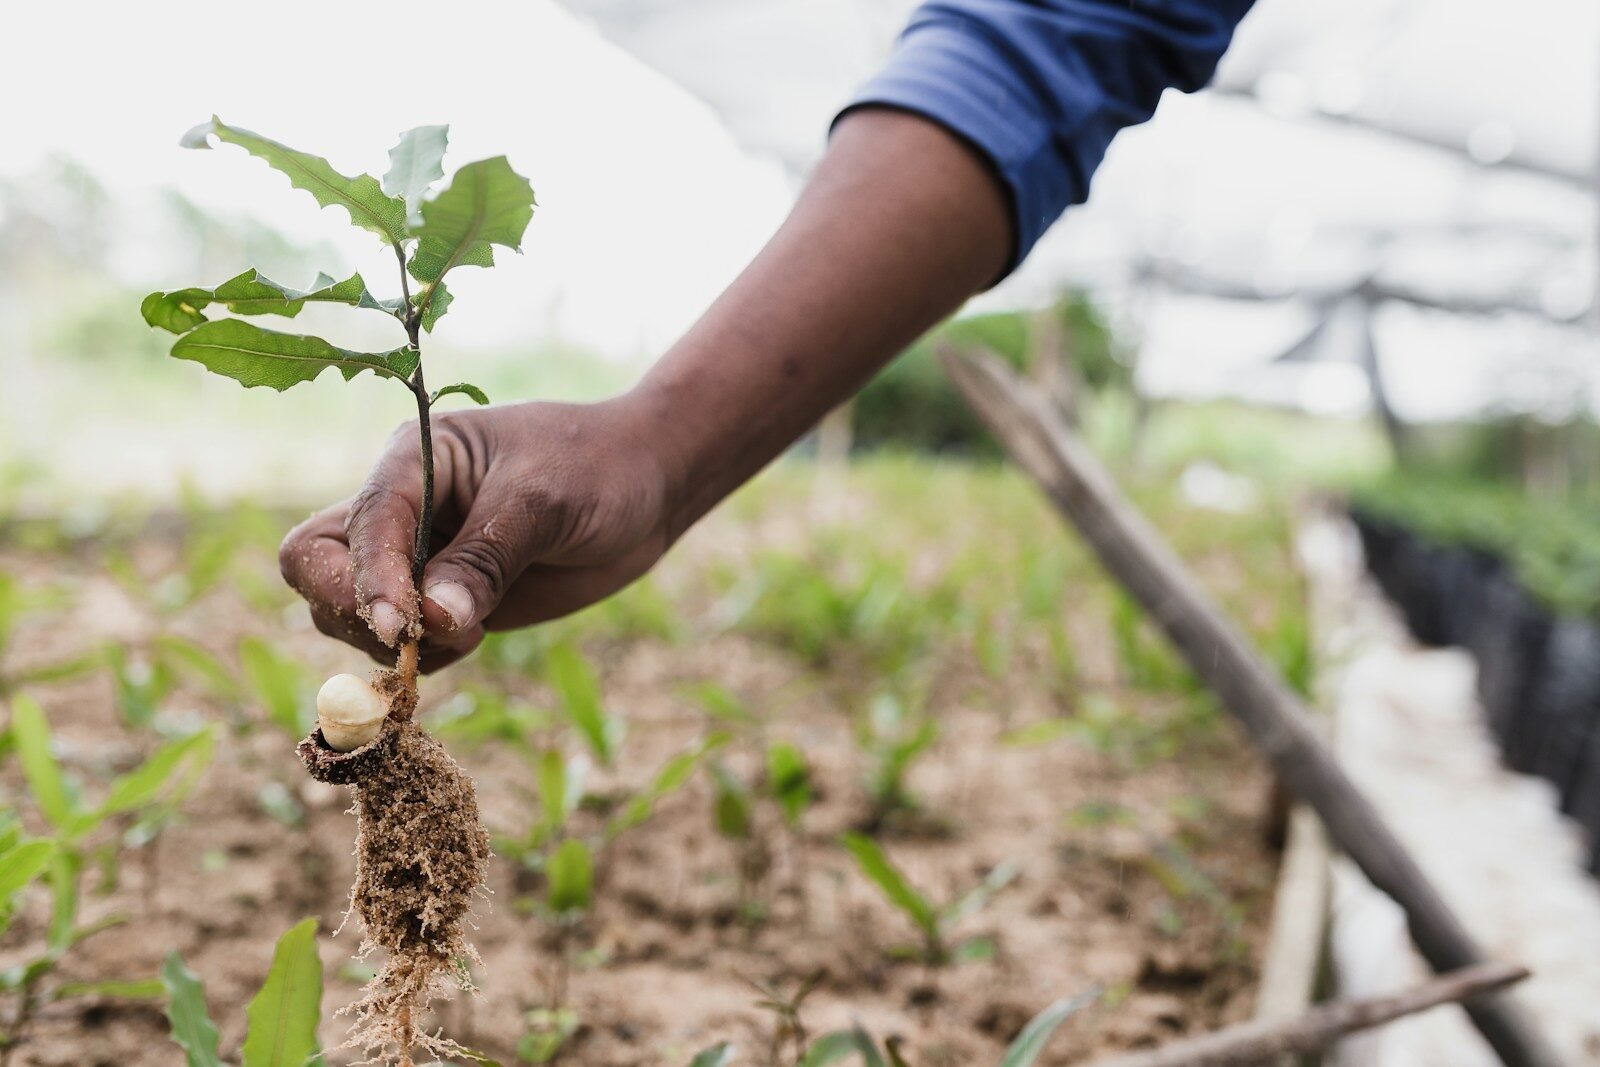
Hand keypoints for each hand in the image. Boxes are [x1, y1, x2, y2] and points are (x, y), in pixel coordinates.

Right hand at [279, 396, 672, 671]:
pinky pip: (401, 642)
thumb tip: (431, 621)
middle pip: (317, 567)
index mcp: (411, 460)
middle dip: (352, 611)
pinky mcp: (444, 599)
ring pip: (348, 613)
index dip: (369, 580)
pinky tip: (476, 639)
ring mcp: (418, 557)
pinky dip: (422, 658)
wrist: (647, 484)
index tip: (403, 627)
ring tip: (472, 633)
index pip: (358, 525)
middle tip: (416, 640)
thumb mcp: (543, 503)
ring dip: (393, 643)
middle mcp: (401, 508)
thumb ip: (485, 559)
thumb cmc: (597, 468)